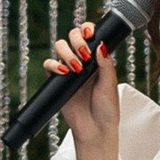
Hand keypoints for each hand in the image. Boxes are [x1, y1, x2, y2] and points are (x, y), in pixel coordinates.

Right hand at [46, 25, 120, 147]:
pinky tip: (63, 72)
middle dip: (76, 39)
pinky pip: (49, 65)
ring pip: (60, 47)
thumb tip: (100, 45)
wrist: (95, 130)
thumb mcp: (110, 85)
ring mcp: (69, 70)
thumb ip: (106, 65)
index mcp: (98, 59)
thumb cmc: (107, 109)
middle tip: (84, 54)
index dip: (87, 29)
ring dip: (66, 52)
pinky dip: (53, 64)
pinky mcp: (58, 81)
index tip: (89, 33)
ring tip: (75, 67)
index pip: (90, 36)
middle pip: (72, 36)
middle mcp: (83, 61)